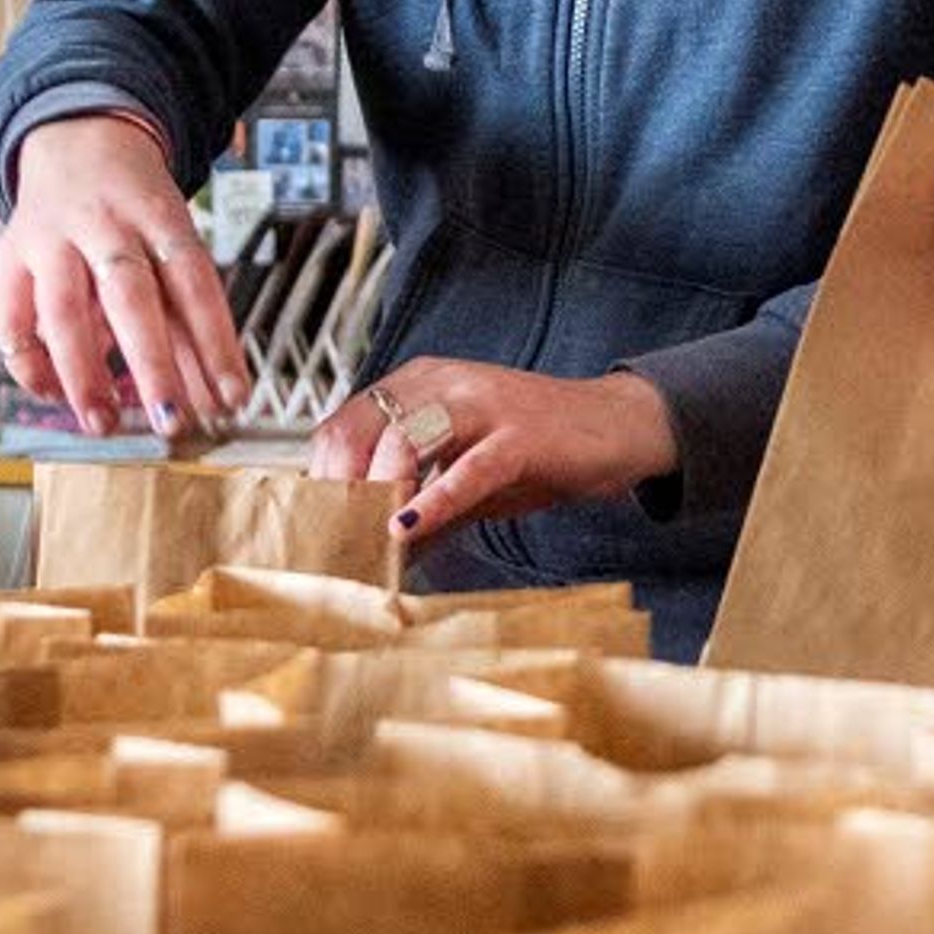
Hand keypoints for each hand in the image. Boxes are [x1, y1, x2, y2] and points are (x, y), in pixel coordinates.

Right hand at [0, 115, 247, 436]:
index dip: (215, 342)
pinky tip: (54, 394)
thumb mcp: (173, 241)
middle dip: (153, 364)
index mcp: (158, 214)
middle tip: (171, 420)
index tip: (232, 396)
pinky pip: (12, 317)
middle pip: (130, 295)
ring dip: (83, 374)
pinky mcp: (11, 255)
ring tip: (103, 423)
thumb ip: (189, 317)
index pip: (193, 280)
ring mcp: (52, 238)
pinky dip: (30, 363)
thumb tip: (216, 396)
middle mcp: (104, 223)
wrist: (76, 136)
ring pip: (63, 310)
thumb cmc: (136, 206)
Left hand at [306, 360, 680, 547]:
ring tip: (367, 539)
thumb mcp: (461, 475)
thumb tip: (368, 550)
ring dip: (379, 495)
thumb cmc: (535, 451)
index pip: (344, 423)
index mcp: (419, 384)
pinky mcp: (519, 435)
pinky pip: (468, 467)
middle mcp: (443, 383)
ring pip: (405, 439)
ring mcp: (482, 404)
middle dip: (341, 489)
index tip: (318, 526)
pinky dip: (435, 499)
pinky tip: (411, 525)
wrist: (615, 428)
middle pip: (362, 428)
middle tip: (336, 540)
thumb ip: (416, 502)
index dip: (324, 477)